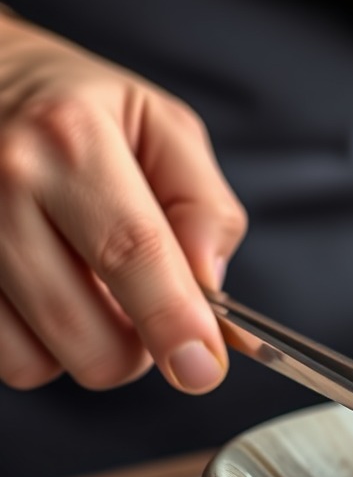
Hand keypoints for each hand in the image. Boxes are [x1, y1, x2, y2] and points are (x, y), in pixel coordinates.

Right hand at [0, 13, 246, 392]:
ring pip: (34, 362)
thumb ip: (203, 205)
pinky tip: (43, 292)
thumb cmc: (76, 107)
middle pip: (85, 332)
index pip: (133, 252)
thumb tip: (207, 285)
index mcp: (71, 139)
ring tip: (86, 289)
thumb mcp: (162, 126)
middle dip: (136, 350)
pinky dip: (32, 344)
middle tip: (146, 313)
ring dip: (79, 348)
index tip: (201, 370)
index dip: (172, 321)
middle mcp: (2, 185)